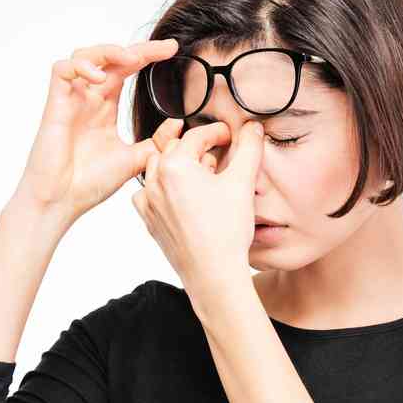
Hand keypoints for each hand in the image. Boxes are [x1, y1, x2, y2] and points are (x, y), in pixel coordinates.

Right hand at [10, 38, 184, 222]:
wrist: (62, 202)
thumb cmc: (90, 183)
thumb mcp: (135, 160)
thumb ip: (156, 142)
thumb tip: (179, 123)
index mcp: (106, 107)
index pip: (127, 70)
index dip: (148, 56)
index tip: (172, 50)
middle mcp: (88, 98)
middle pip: (110, 57)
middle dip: (137, 48)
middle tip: (164, 48)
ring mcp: (71, 99)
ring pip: (84, 55)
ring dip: (108, 51)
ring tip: (131, 60)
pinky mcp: (55, 104)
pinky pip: (61, 70)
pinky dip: (80, 66)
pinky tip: (98, 78)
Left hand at [130, 118, 266, 297]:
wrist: (213, 274)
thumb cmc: (226, 231)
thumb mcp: (242, 183)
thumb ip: (249, 148)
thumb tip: (253, 128)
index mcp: (174, 165)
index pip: (196, 136)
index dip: (217, 132)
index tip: (229, 136)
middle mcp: (155, 181)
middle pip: (176, 150)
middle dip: (198, 150)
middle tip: (220, 158)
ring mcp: (148, 202)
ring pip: (160, 170)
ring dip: (181, 168)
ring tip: (204, 179)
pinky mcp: (149, 220)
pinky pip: (152, 194)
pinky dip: (166, 190)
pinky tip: (186, 198)